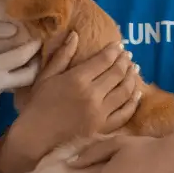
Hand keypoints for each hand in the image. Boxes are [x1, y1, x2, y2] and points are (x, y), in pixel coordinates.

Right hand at [0, 21, 41, 106]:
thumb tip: (15, 31)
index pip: (20, 58)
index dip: (33, 46)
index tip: (40, 36)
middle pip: (27, 78)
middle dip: (36, 62)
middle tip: (38, 48)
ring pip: (18, 83)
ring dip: (25, 68)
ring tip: (26, 52)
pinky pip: (6, 85)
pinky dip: (12, 73)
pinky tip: (10, 61)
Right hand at [15, 35, 141, 154]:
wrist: (36, 137)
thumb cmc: (38, 104)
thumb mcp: (46, 76)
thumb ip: (62, 55)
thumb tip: (75, 35)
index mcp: (77, 79)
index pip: (104, 60)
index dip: (114, 51)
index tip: (118, 45)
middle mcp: (93, 94)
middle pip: (117, 74)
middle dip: (124, 61)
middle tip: (128, 55)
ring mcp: (101, 113)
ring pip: (125, 91)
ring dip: (132, 78)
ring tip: (134, 69)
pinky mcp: (104, 128)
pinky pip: (125, 113)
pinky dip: (133, 102)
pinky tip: (137, 94)